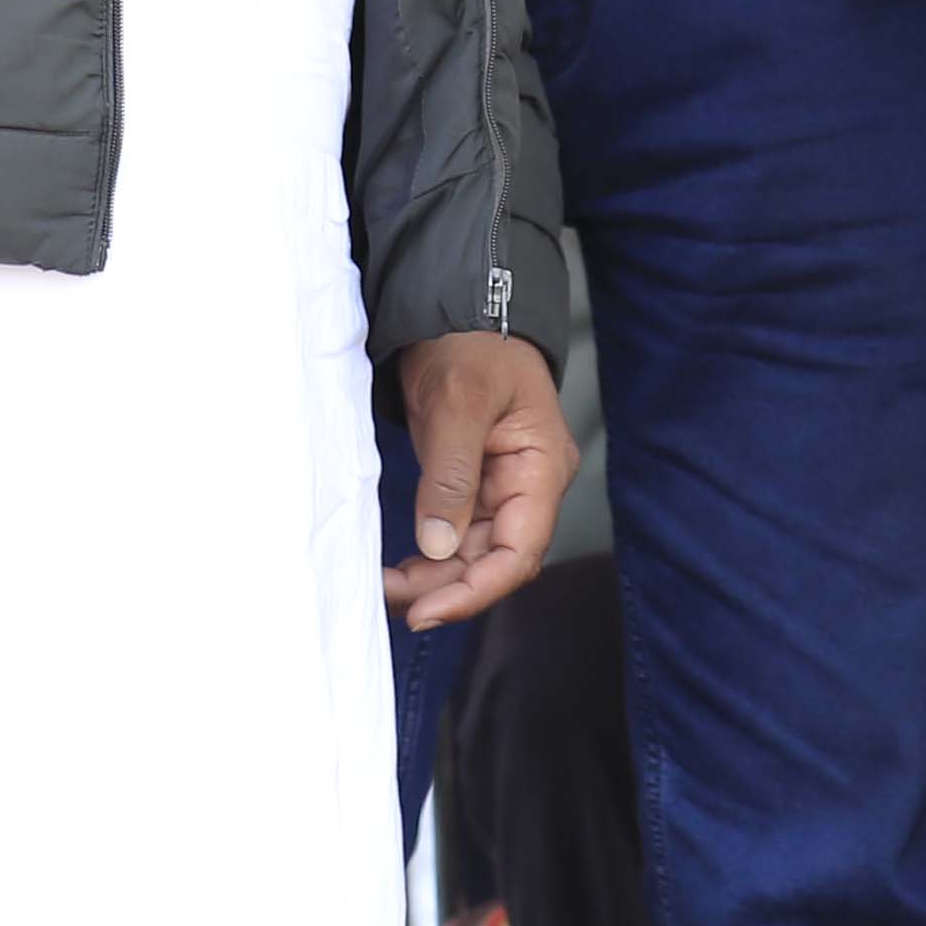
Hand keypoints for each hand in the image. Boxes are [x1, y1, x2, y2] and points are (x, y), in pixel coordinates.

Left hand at [384, 330, 573, 631]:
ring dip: (432, 578)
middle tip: (391, 601)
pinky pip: (454, 537)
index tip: (428, 610)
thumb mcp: (459, 402)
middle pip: (494, 561)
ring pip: (471, 556)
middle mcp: (527, 487)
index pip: (520, 552)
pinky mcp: (472, 485)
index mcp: (540, 469)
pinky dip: (428, 558)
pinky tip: (399, 570)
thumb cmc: (471, 346)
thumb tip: (438, 544)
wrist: (456, 314)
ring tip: (384, 589)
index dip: (477, 590)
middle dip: (445, 588)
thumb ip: (451, 473)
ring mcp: (500, 489)